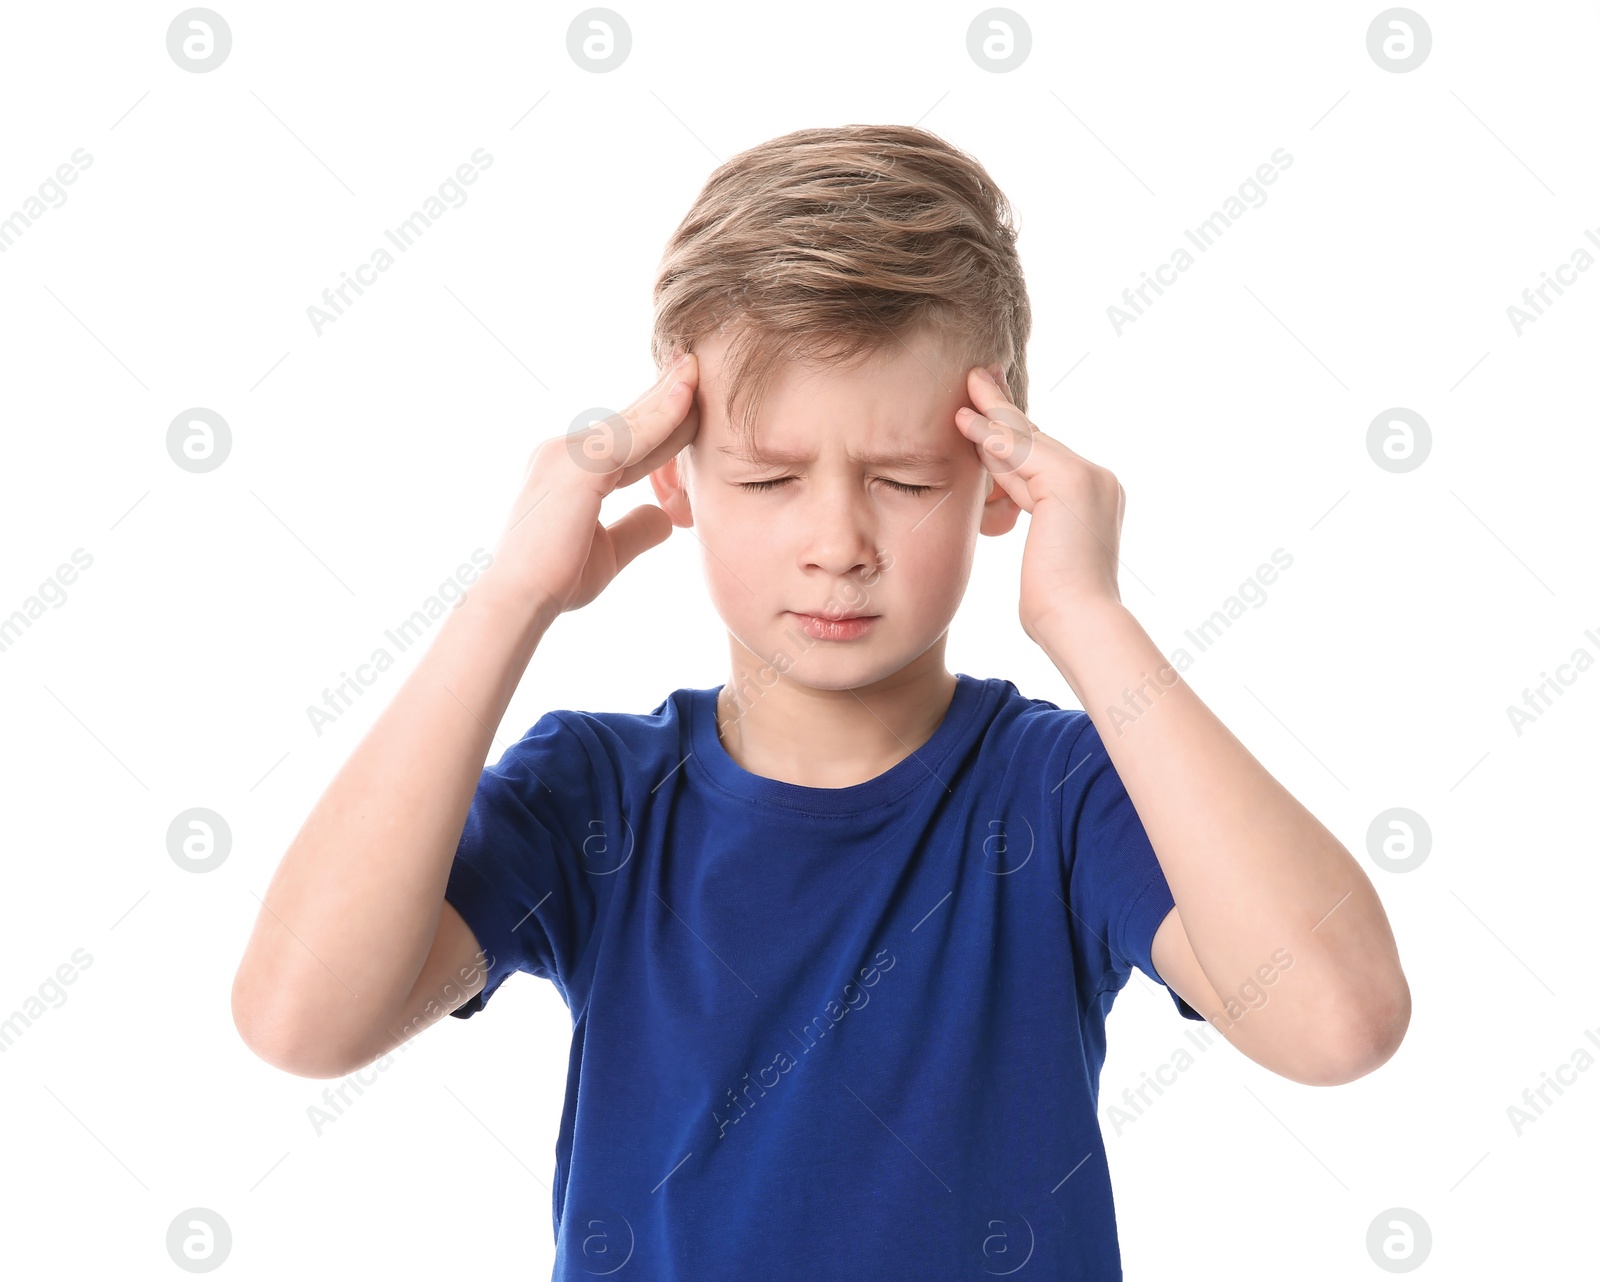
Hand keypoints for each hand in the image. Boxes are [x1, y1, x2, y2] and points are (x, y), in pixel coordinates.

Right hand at [487, 349, 701, 616]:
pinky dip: (662, 417)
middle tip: (695, 365)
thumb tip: (665, 516)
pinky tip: (688, 397)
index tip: (688, 399)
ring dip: (669, 395)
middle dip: (663, 394)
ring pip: (633, 422)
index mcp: (567, 468)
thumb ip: (634, 529)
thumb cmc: (555, 580)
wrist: (520, 598)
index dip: (656, 420)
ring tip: (697, 369)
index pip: (623, 438)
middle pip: (627, 419)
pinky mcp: (579, 464)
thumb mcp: (607, 551)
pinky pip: (632, 437)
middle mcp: (563, 451)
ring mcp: (567, 453)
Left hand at [954, 365, 1124, 642]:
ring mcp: (1089, 478)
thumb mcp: (1041, 555)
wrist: (1080, 624)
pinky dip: (993, 438)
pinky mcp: (1071, 481)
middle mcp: (1098, 480)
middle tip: (978, 379)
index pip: (1040, 460)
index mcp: (1093, 498)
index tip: (985, 415)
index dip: (1008, 437)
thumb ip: (1032, 519)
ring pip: (1028, 441)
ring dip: (992, 414)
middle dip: (1002, 412)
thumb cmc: (1057, 610)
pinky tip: (967, 421)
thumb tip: (1002, 502)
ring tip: (966, 389)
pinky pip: (1022, 453)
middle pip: (1036, 440)